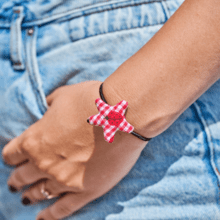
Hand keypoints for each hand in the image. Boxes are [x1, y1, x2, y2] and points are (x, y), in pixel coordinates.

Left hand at [2, 80, 147, 219]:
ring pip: (39, 193)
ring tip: (28, 197)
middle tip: (17, 182)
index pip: (12, 154)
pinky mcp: (86, 190)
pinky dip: (49, 216)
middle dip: (17, 179)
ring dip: (30, 195)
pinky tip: (42, 218)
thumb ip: (48, 106)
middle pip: (21, 177)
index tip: (15, 159)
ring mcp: (65, 179)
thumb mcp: (62, 96)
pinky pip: (62, 208)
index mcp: (36, 139)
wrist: (121, 114)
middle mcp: (45, 163)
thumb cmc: (91, 101)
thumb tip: (45, 111)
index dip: (12, 157)